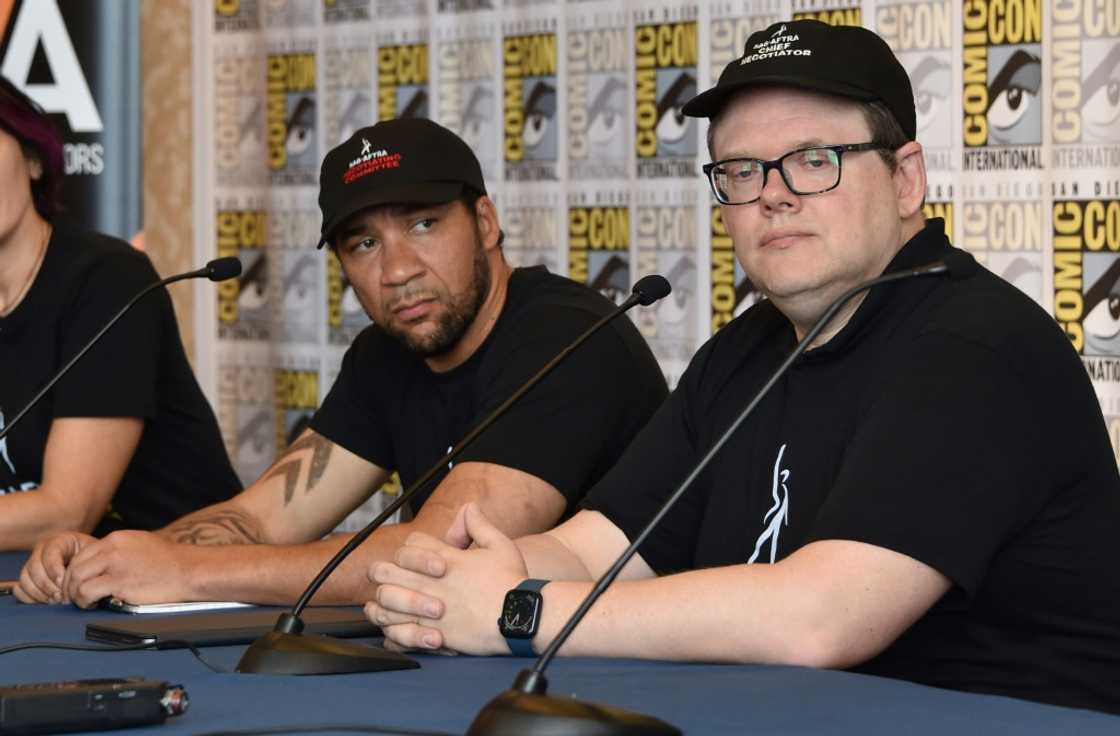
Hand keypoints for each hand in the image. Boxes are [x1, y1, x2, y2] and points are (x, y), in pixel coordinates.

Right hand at [14, 531, 95, 603]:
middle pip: (34, 567)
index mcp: (59, 540)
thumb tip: (76, 580)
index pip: (49, 553)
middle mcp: (42, 550)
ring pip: (25, 579)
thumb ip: (88, 561)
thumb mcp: (96, 554)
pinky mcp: (28, 578)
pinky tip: (45, 601)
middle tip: (60, 597)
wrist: (93, 563)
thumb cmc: (96, 559)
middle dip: (47, 585)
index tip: (63, 583)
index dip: (54, 569)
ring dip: (39, 593)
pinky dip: (30, 597)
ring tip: (55, 600)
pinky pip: (19, 589)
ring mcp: (33, 564)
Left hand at [62, 530, 194, 607]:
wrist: (190, 571)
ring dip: (75, 594)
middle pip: (75, 567)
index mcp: (117, 538)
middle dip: (70, 585)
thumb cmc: (170, 563)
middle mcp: (112, 548)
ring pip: (76, 579)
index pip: (82, 554)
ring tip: (85, 603)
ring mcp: (115, 564)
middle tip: (75, 598)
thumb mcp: (141, 545)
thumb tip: (102, 564)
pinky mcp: (119, 582)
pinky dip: (84, 601)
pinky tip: (94, 605)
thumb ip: (119, 550)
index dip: (75, 572)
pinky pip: (86, 592)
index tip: (79, 585)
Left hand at [365, 503, 525, 655]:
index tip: (412, 557)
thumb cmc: (511, 582)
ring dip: (382, 603)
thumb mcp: (500, 544)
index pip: (409, 545)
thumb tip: (468, 507)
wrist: (521, 618)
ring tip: (382, 605)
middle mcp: (433, 584)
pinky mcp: (434, 635)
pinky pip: (398, 635)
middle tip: (385, 576)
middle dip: (382, 572)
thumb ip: (479, 525)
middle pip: (385, 572)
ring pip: (385, 604)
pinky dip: (392, 632)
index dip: (409, 549)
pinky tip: (394, 629)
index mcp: (446, 560)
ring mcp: (430, 611)